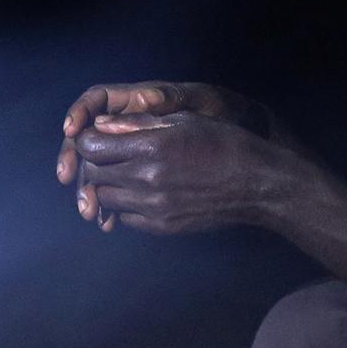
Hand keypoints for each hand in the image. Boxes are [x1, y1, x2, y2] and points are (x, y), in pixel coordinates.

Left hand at [64, 109, 300, 237]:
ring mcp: (152, 207)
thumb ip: (137, 124)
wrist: (257, 184)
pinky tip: (141, 192)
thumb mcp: (183, 121)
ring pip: (104, 198)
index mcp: (151, 148)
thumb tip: (100, 125)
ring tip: (125, 173)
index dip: (89, 140)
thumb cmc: (224, 143)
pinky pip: (124, 216)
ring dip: (108, 185)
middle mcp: (147, 179)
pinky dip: (125, 204)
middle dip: (95, 162)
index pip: (91, 147)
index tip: (97, 137)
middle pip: (93, 173)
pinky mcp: (160, 226)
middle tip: (108, 155)